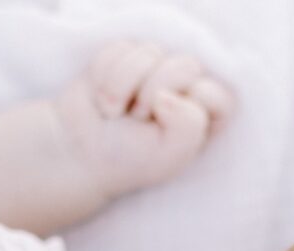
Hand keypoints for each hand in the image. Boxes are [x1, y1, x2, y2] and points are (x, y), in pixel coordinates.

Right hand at [50, 39, 235, 202]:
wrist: (78, 154)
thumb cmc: (129, 160)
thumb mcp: (171, 155)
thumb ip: (190, 124)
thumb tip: (165, 93)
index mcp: (205, 112)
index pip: (215, 93)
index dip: (187, 107)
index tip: (163, 127)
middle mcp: (184, 86)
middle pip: (186, 65)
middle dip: (153, 94)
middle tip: (137, 119)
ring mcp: (154, 67)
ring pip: (149, 53)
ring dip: (122, 87)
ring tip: (116, 112)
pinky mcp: (125, 54)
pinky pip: (119, 49)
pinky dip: (103, 76)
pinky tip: (102, 98)